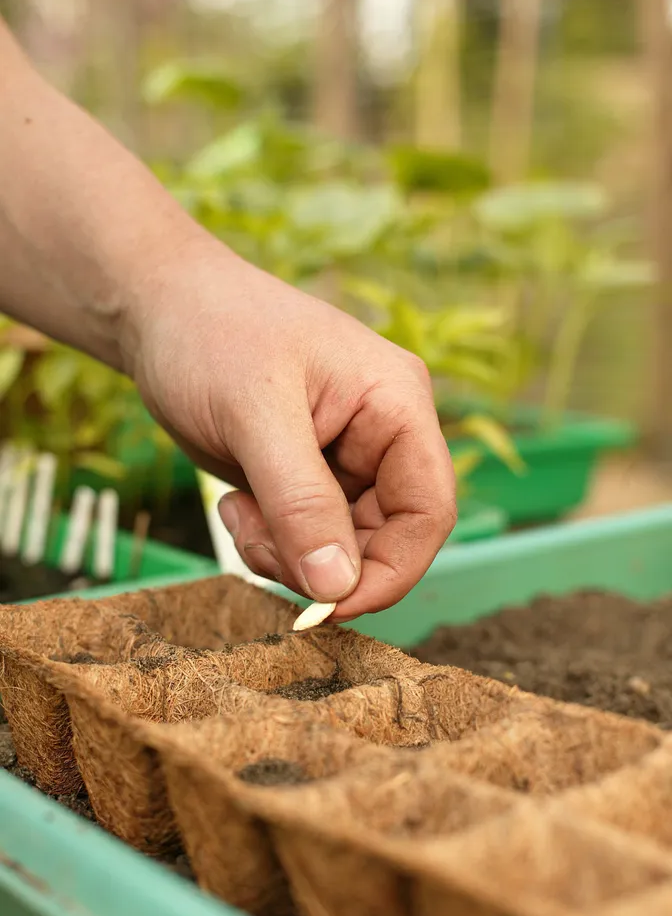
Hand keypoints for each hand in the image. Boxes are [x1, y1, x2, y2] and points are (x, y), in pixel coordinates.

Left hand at [127, 237, 455, 620]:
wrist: (161, 310)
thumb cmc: (211, 334)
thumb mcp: (255, 416)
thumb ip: (300, 502)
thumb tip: (337, 586)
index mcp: (397, 404)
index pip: (429, 511)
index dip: (391, 571)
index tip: (330, 605)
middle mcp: (384, 436)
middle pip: (385, 539)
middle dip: (321, 562)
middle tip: (257, 544)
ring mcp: (347, 460)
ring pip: (341, 548)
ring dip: (287, 553)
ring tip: (238, 512)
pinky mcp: (310, 479)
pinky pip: (307, 539)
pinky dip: (271, 542)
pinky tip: (235, 504)